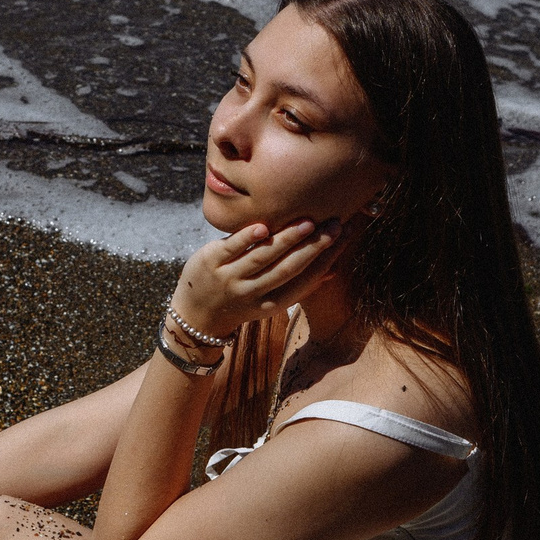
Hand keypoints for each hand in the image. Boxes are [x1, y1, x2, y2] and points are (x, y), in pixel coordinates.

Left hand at [169, 216, 338, 342]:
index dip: (328, 257)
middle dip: (314, 247)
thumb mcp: (270, 301)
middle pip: (289, 269)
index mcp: (273, 303)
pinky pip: (232, 249)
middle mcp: (253, 293)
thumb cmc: (240, 301)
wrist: (195, 317)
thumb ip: (298, 286)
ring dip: (287, 240)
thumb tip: (333, 271)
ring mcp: (230, 278)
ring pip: (263, 258)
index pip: (306, 279)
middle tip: (336, 224)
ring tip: (308, 222)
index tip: (345, 234)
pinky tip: (264, 227)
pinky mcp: (210, 262)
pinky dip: (247, 239)